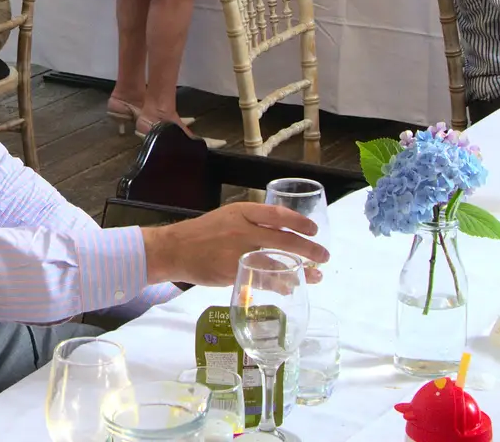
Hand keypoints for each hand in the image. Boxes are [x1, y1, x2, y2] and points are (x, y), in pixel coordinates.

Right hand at [142, 202, 327, 286]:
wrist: (175, 249)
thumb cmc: (203, 233)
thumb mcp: (227, 217)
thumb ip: (251, 222)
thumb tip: (281, 233)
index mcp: (241, 211)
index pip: (277, 214)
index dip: (299, 222)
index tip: (314, 230)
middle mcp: (242, 229)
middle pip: (283, 239)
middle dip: (308, 249)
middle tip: (324, 256)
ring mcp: (238, 251)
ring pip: (276, 262)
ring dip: (299, 270)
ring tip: (315, 276)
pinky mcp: (233, 271)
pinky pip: (262, 279)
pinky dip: (279, 284)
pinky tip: (289, 287)